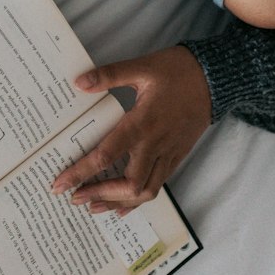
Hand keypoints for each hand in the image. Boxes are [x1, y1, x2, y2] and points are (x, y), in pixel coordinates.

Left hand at [49, 47, 211, 212]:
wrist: (214, 80)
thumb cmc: (176, 71)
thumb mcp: (141, 67)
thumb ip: (109, 75)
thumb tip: (79, 82)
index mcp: (142, 124)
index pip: (106, 155)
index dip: (81, 172)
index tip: (61, 184)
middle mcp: (154, 145)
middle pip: (128, 185)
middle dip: (99, 195)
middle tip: (74, 198)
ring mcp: (168, 154)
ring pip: (145, 192)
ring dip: (118, 202)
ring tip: (94, 206)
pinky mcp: (176, 157)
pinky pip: (157, 185)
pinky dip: (138, 199)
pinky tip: (125, 205)